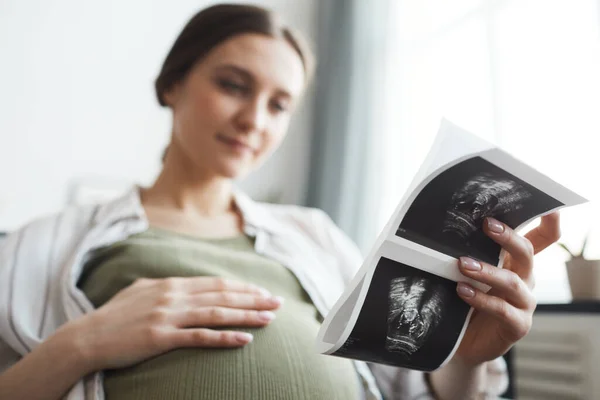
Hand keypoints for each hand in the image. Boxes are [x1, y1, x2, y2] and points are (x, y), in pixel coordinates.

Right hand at [63, 277, 282, 372]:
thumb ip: (163, 286)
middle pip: (222, 296)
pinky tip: (244, 340)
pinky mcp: (161, 337)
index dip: (242, 287)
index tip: (262, 291)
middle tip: (278, 303)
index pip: (215, 283)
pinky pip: (199, 337)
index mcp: (171, 284)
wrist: (87, 337)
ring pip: (217, 313)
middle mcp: (174, 296)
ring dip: (246, 316)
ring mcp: (168, 316)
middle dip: (254, 299)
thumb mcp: (139, 291)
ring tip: (269, 320)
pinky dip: (224, 338)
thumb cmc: (114, 316)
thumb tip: (178, 283)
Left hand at [453, 212, 560, 365]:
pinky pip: (502, 309)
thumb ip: (468, 250)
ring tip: (463, 264)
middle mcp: (525, 279)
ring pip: (513, 281)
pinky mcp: (517, 325)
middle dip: (509, 237)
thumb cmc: (464, 300)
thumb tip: (446, 224)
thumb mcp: (469, 271)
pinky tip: (462, 291)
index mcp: (517, 261)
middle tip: (487, 224)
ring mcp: (523, 303)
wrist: (461, 343)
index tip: (548, 206)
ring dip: (487, 270)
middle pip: (527, 253)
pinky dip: (481, 299)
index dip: (548, 222)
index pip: (542, 238)